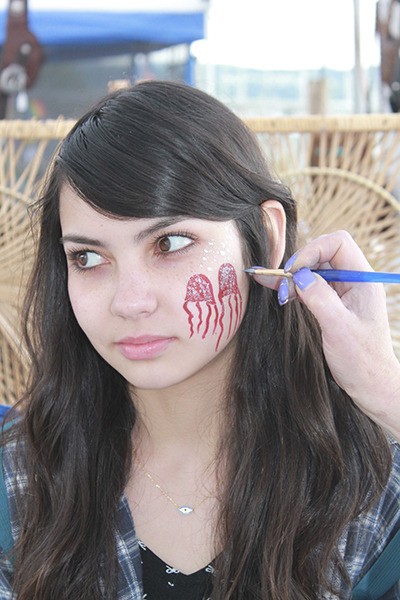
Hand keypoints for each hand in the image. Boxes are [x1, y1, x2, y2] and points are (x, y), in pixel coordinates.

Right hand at [253, 230, 399, 440]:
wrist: (370, 386)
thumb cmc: (361, 360)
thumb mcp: (338, 328)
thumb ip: (319, 297)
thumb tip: (299, 275)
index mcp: (363, 280)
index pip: (337, 244)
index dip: (313, 250)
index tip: (294, 272)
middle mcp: (354, 281)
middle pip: (323, 254)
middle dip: (300, 264)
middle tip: (282, 284)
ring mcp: (344, 292)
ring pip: (315, 270)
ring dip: (294, 277)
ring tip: (275, 289)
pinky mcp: (333, 304)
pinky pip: (312, 286)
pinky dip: (295, 288)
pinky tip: (279, 293)